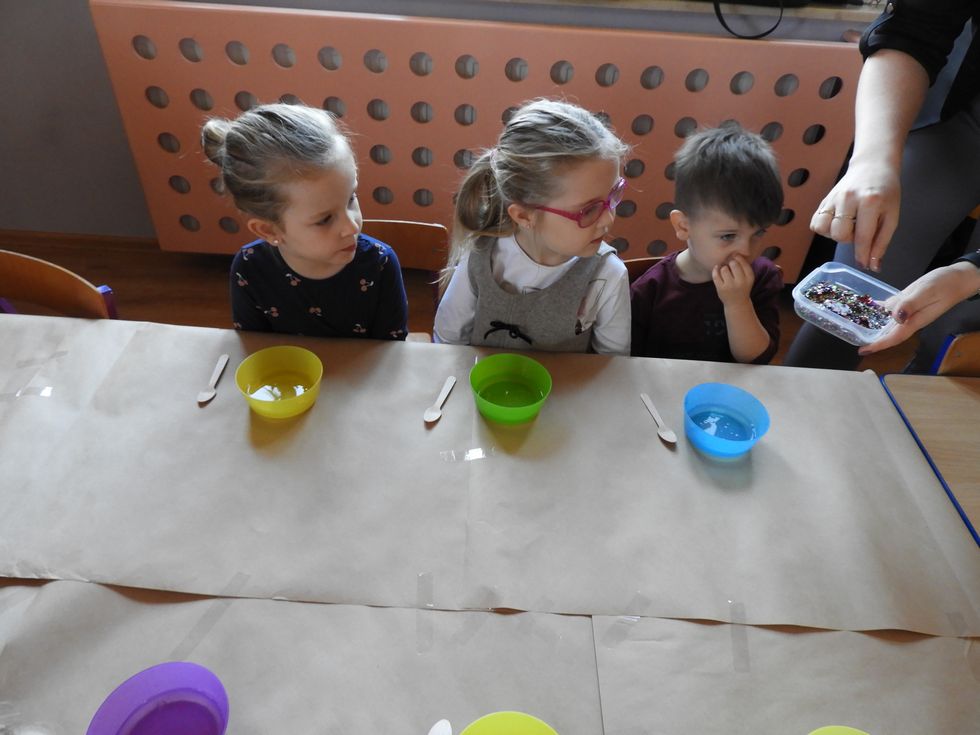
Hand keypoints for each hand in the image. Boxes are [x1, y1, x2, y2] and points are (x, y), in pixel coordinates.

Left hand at [712, 255, 754, 305]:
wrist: (737, 303)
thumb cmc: (742, 287)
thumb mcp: (748, 278)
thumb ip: (744, 266)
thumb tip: (734, 252)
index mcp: (749, 277)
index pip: (743, 262)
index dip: (737, 257)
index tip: (735, 257)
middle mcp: (741, 282)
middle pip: (733, 264)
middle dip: (730, 263)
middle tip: (730, 266)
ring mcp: (730, 286)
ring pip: (724, 269)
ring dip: (723, 268)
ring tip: (725, 272)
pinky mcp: (721, 289)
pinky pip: (716, 275)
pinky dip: (715, 270)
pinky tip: (717, 269)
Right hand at [810, 158, 900, 271]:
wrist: (872, 166)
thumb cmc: (886, 192)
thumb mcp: (892, 215)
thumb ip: (882, 242)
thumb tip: (873, 266)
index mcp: (870, 202)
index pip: (862, 237)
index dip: (862, 255)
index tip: (864, 264)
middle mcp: (848, 199)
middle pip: (839, 235)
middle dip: (848, 239)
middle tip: (858, 230)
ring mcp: (833, 198)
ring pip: (823, 229)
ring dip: (834, 234)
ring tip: (846, 226)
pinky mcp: (823, 200)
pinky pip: (815, 223)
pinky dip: (824, 228)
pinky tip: (837, 222)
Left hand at [859, 262, 979, 354]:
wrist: (959, 277)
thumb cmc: (945, 284)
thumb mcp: (927, 292)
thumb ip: (910, 304)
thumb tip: (895, 318)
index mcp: (914, 320)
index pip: (894, 337)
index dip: (878, 344)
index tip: (862, 350)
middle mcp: (909, 318)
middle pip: (888, 332)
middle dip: (872, 337)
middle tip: (852, 338)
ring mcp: (908, 310)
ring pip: (887, 320)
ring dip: (872, 322)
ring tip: (853, 323)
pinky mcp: (908, 301)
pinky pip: (891, 307)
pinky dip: (878, 307)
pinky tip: (867, 305)